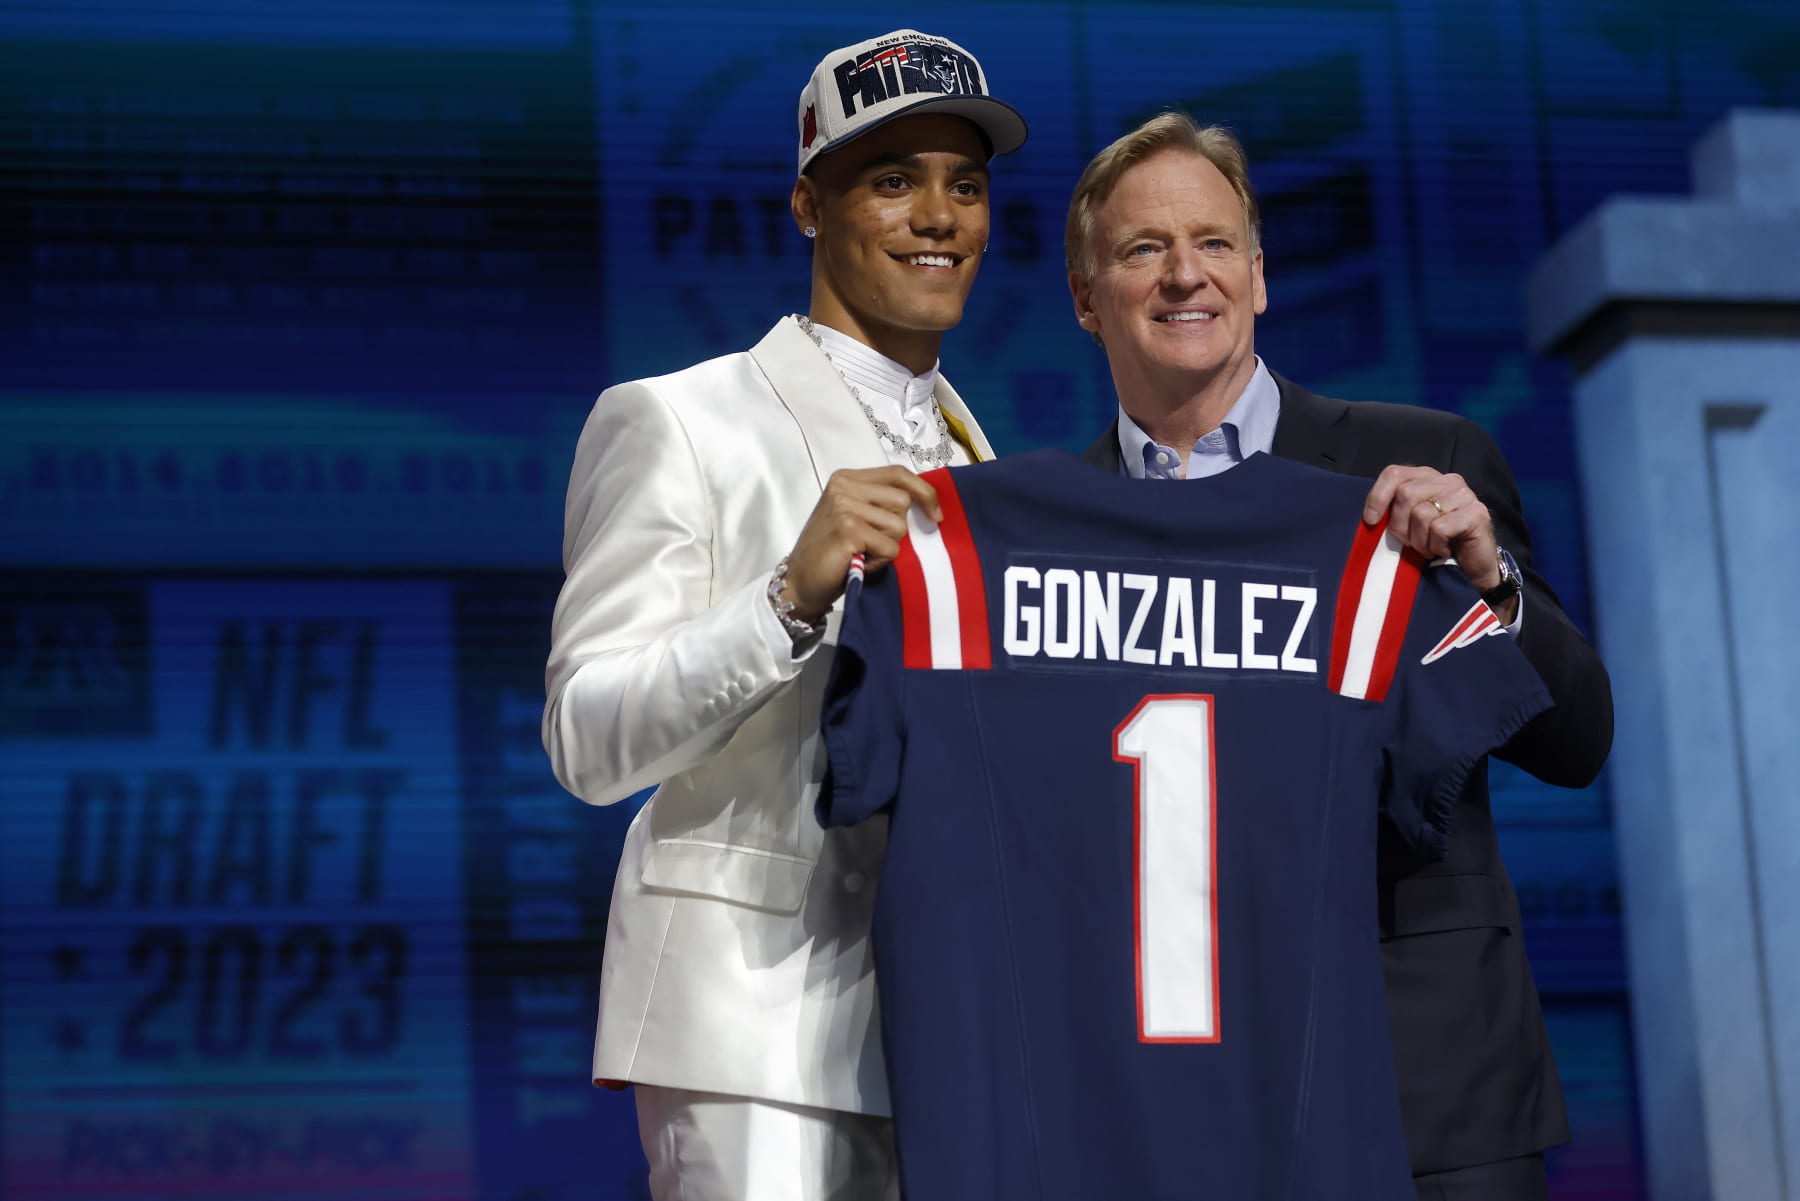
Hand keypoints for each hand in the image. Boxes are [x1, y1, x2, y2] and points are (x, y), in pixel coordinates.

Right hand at [781, 467, 941, 621]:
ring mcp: (844, 506)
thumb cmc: (832, 552)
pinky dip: (880, 562)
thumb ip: (879, 502)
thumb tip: (927, 504)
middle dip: (897, 529)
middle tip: (872, 543)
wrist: (799, 582)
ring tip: (863, 554)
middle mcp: (844, 487)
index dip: (924, 492)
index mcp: (847, 478)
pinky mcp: (849, 530)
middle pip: (903, 501)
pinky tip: (860, 563)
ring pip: (899, 526)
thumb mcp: (853, 516)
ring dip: (887, 548)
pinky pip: (890, 548)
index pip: (898, 473)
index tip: (936, 515)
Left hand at [1362, 464, 1516, 621]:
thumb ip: (1393, 512)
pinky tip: (1444, 550)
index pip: (1394, 473)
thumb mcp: (1408, 525)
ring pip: (1421, 513)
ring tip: (1429, 548)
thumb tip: (1371, 516)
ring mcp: (1464, 494)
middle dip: (1400, 526)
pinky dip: (1436, 546)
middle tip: (1411, 544)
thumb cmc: (1435, 545)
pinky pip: (1439, 528)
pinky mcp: (1476, 513)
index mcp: (1427, 478)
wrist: (1472, 568)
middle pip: (1405, 494)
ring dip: (1419, 541)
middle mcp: (1447, 480)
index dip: (1378, 496)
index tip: (1371, 521)